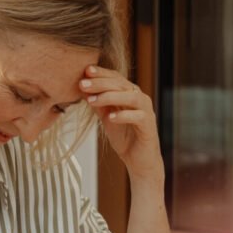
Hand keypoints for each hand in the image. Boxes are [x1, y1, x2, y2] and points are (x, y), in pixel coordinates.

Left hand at [80, 66, 163, 181]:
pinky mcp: (149, 125)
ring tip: (92, 100)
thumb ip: (98, 104)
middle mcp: (139, 98)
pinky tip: (110, 117)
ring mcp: (146, 111)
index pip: (115, 78)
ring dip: (110, 96)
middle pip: (121, 84)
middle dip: (100, 83)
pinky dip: (124, 115)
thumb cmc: (125, 138)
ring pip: (131, 97)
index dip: (101, 73)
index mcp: (129, 94)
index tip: (84, 71)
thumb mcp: (106, 118)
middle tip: (83, 84)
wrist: (139, 161)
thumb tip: (83, 89)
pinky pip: (138, 116)